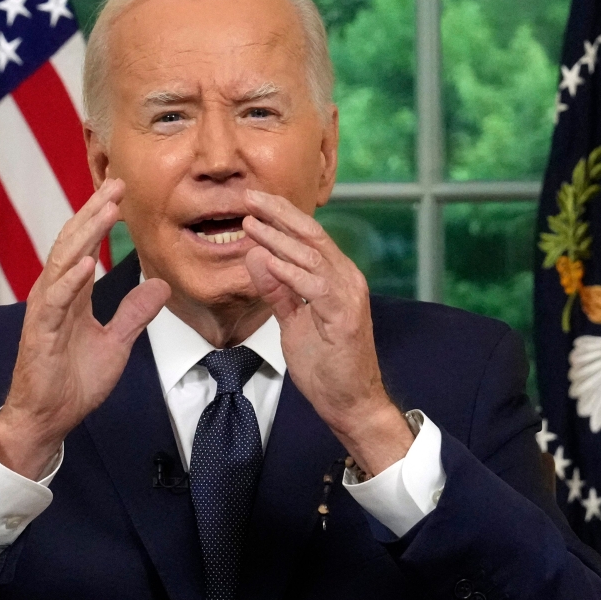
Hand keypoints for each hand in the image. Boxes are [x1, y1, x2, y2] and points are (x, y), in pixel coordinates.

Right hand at [0, 179, 170, 478]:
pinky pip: (55, 301)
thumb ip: (134, 313)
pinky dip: (70, 281)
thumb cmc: (73, 382)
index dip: (100, 218)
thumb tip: (160, 284)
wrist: (48, 419)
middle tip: (116, 184)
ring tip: (106, 208)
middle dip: (94, 212)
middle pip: (73, 243)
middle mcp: (54, 295)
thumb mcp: (116, 342)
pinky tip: (88, 262)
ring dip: (85, 234)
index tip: (121, 192)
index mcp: (71, 295)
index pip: (85, 246)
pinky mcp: (39, 333)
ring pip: (63, 263)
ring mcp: (45, 312)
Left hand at [242, 189, 412, 474]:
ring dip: (279, 238)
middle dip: (279, 213)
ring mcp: (348, 296)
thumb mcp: (294, 321)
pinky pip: (316, 286)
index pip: (308, 237)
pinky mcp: (345, 317)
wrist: (351, 403)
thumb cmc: (327, 365)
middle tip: (249, 197)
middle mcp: (346, 279)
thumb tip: (257, 256)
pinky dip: (291, 272)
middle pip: (312, 235)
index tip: (252, 202)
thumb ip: (278, 289)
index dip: (280, 216)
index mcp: (336, 277)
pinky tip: (268, 260)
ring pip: (313, 255)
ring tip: (251, 222)